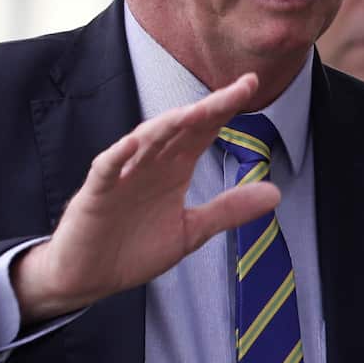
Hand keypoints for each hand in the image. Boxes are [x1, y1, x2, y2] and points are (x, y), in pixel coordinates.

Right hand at [12, 72, 279, 322]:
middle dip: (210, 107)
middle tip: (241, 88)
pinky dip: (119, 156)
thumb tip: (276, 192)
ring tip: (196, 111)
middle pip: (182, 127)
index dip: (226, 107)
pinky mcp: (96, 194)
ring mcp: (122, 176)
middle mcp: (150, 163)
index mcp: (174, 168)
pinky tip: (134, 143)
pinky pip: (107, 170)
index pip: (204, 129)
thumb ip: (229, 210)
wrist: (87, 278)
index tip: (252, 84)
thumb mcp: (191, 231)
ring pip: (146, 141)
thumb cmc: (133, 249)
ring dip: (169, 125)